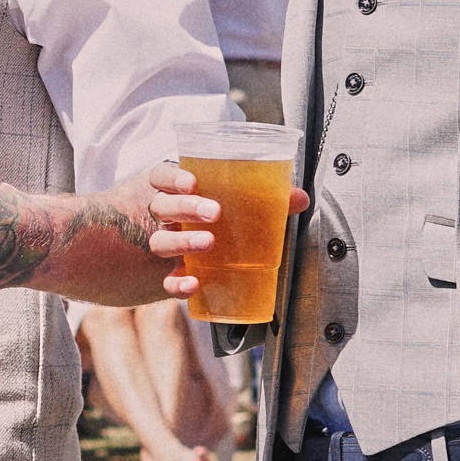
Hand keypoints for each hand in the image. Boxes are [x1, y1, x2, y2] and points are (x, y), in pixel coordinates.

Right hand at [144, 162, 308, 300]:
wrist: (201, 250)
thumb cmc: (219, 217)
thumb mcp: (239, 203)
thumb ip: (266, 198)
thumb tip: (299, 198)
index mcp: (178, 192)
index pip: (162, 177)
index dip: (172, 178)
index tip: (192, 182)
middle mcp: (166, 216)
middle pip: (161, 206)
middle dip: (185, 207)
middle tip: (214, 212)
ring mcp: (167, 244)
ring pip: (161, 242)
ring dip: (182, 241)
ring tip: (208, 242)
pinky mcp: (172, 273)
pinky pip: (168, 280)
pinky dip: (177, 283)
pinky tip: (193, 283)